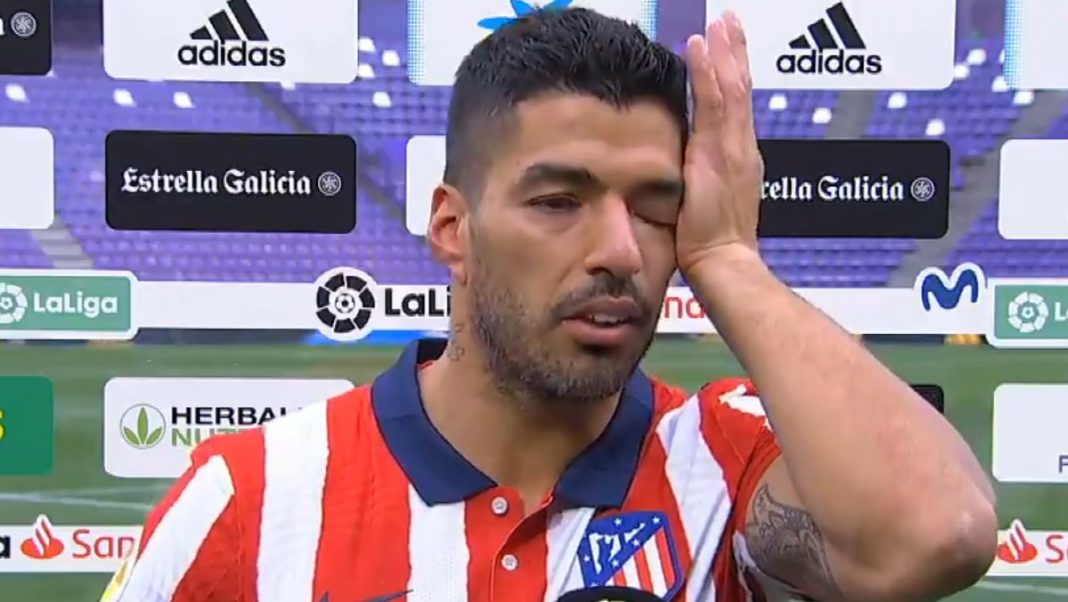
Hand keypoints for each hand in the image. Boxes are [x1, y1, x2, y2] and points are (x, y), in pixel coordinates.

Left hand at [675, 13, 764, 274]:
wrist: (724, 263)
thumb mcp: (707, 202)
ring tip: (719, 22)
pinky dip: (708, 72)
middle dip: (735, 51)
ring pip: (732, 88)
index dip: (733, 73)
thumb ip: (701, 181)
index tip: (726, 45)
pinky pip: (715, 103)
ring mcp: (734, 148)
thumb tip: (686, 171)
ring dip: (724, 51)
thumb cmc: (712, 244)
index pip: (737, 105)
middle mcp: (742, 147)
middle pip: (740, 88)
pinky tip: (700, 46)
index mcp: (739, 157)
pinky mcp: (719, 152)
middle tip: (729, 19)